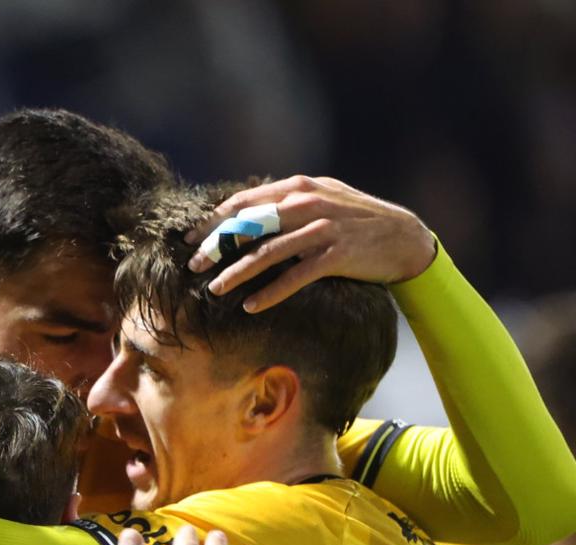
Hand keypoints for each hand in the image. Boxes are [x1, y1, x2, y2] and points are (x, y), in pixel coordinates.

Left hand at [185, 175, 437, 311]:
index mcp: (299, 187)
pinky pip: (295, 276)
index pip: (245, 201)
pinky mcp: (336, 255)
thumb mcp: (323, 199)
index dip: (214, 219)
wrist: (405, 238)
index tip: (190, 238)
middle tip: (193, 265)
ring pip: (268, 252)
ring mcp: (322, 229)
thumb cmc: (356, 221)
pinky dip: (270, 293)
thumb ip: (288, 201)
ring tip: (215, 289)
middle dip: (217, 245)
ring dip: (237, 273)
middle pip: (249, 225)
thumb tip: (246, 212)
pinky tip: (251, 306)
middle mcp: (308, 204)